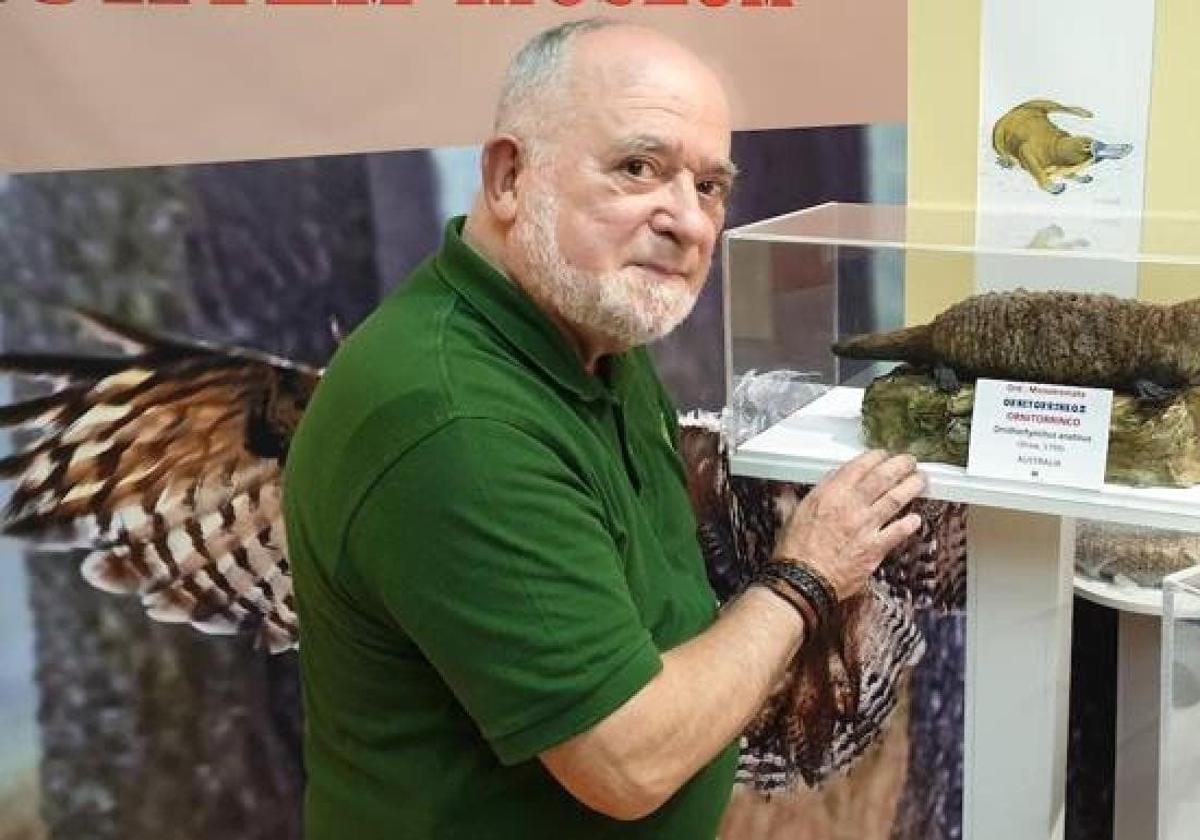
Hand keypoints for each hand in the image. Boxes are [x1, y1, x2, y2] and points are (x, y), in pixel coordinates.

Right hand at [772, 450, 925, 600]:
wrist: (802, 579)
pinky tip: (916, 518)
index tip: (883, 454)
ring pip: (895, 499)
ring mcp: (865, 526)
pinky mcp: (874, 549)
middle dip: (900, 466)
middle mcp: (850, 506)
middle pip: (883, 478)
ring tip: (920, 480)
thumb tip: (825, 481)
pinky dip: (910, 524)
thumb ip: (816, 494)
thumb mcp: (797, 512)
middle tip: (909, 462)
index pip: (859, 466)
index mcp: (829, 494)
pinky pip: (898, 532)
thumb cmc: (795, 549)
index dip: (876, 457)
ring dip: (911, 487)